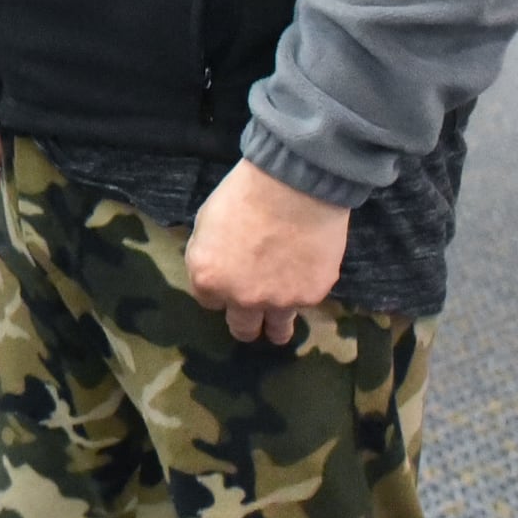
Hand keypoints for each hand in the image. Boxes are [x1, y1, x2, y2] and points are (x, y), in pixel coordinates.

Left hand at [184, 159, 350, 344]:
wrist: (295, 185)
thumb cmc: (244, 194)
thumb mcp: (206, 223)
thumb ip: (208, 256)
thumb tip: (215, 268)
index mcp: (208, 280)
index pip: (209, 302)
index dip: (220, 291)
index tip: (230, 281)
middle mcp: (241, 298)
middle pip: (241, 327)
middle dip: (244, 321)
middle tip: (251, 318)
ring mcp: (279, 300)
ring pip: (277, 330)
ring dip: (275, 329)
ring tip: (278, 333)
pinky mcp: (311, 294)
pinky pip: (304, 302)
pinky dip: (304, 292)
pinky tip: (307, 273)